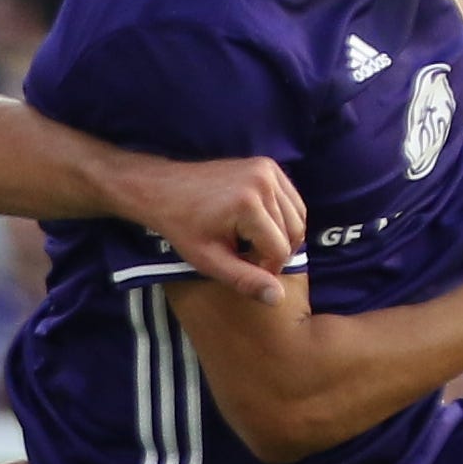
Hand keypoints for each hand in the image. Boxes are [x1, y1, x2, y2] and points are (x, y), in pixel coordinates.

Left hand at [108, 152, 307, 301]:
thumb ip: (245, 280)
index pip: (281, 250)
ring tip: (253, 243)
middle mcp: (264, 181)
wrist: (165, 189)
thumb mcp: (210, 260)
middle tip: (250, 257)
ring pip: (298, 217)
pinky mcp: (269, 165)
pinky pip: (293, 201)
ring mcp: (268, 169)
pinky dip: (284, 218)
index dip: (268, 268)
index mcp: (249, 203)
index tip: (248, 269)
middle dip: (276, 252)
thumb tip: (278, 298)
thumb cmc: (182, 226)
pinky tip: (260, 226)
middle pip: (294, 233)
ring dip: (283, 236)